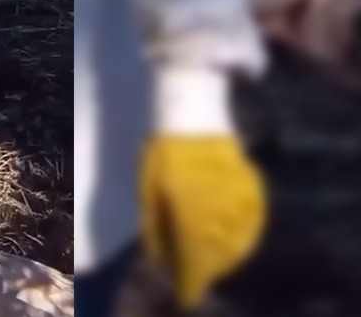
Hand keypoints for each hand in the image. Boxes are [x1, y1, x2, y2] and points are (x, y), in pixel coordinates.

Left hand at [140, 135, 264, 307]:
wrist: (193, 116)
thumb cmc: (164, 151)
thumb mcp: (148, 185)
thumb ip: (152, 222)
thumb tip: (157, 256)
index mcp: (185, 200)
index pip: (192, 247)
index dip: (192, 270)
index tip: (190, 286)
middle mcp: (213, 200)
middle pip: (215, 244)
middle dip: (208, 264)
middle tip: (202, 274)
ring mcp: (234, 191)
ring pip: (236, 234)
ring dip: (228, 253)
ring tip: (220, 264)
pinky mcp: (249, 183)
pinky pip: (253, 216)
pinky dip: (247, 233)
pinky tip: (241, 242)